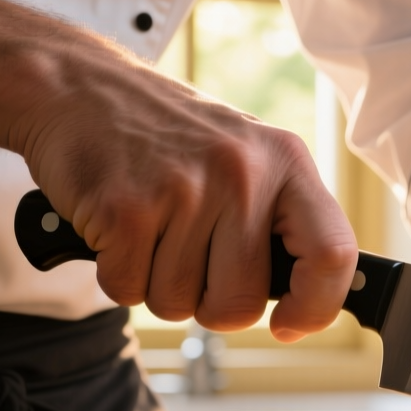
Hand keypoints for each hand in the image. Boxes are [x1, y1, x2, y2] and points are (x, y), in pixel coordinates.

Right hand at [13, 61, 356, 340]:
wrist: (76, 85)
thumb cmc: (170, 137)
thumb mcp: (247, 157)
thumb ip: (281, 220)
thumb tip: (308, 303)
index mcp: (286, 162)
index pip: (333, 254)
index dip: (316, 307)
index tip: (289, 325)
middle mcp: (242, 173)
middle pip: (241, 304)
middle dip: (211, 305)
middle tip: (190, 261)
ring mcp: (183, 189)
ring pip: (178, 304)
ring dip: (157, 285)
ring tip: (151, 230)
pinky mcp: (124, 208)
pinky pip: (127, 290)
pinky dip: (116, 274)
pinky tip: (117, 228)